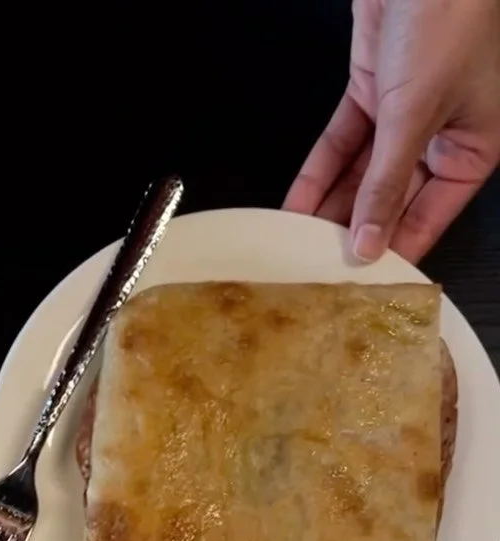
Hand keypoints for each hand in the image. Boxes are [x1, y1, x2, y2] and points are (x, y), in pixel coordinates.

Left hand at [283, 0, 499, 261]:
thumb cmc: (448, 21)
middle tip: (320, 270)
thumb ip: (386, 185)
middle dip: (354, 232)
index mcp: (473, 150)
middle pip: (391, 199)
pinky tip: (297, 204)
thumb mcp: (415, 115)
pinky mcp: (374, 90)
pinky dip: (320, 171)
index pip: (429, 218)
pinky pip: (343, 143)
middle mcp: (441, 137)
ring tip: (298, 246)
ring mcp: (404, 114)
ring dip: (330, 208)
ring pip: (362, 175)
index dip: (395, 250)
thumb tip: (370, 245)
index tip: (364, 285)